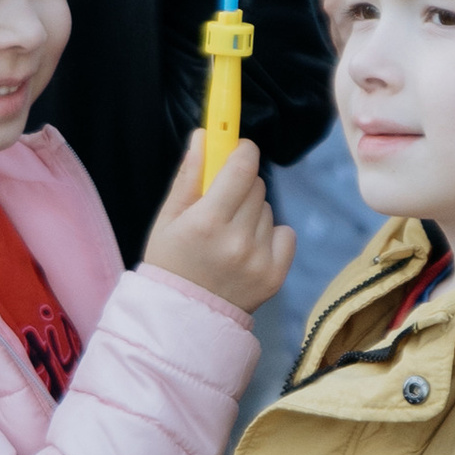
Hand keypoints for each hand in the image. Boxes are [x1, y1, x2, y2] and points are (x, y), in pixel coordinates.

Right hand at [142, 132, 293, 313]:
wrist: (181, 319)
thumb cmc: (170, 262)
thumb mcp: (168, 218)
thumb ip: (189, 176)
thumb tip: (204, 135)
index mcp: (207, 221)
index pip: (242, 167)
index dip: (243, 149)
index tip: (239, 147)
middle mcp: (237, 240)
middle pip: (257, 185)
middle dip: (241, 186)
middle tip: (222, 205)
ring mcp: (259, 260)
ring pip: (269, 210)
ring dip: (253, 214)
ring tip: (229, 237)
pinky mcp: (275, 275)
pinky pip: (286, 233)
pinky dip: (271, 236)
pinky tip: (248, 250)